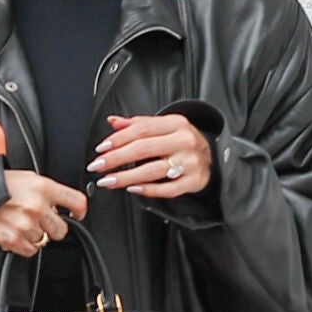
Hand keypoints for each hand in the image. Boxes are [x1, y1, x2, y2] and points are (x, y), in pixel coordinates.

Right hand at [0, 170, 87, 256]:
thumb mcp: (26, 178)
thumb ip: (46, 191)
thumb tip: (58, 206)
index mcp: (43, 187)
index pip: (77, 202)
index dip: (80, 211)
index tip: (77, 215)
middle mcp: (37, 206)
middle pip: (62, 229)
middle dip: (52, 227)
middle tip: (38, 220)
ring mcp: (26, 224)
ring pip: (44, 240)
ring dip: (34, 235)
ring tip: (19, 222)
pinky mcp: (14, 240)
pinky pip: (30, 250)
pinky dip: (24, 245)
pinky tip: (14, 232)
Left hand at [86, 114, 211, 198]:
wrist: (213, 156)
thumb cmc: (182, 141)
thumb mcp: (164, 126)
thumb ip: (138, 124)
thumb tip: (113, 121)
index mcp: (176, 123)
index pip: (142, 129)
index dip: (118, 139)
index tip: (101, 149)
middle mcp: (184, 141)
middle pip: (144, 148)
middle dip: (117, 158)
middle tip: (98, 166)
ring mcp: (190, 162)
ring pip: (153, 170)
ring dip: (126, 177)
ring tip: (108, 181)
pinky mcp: (194, 181)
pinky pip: (168, 189)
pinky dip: (148, 190)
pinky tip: (133, 189)